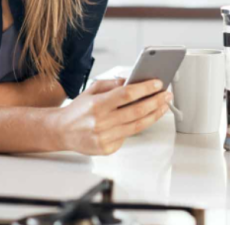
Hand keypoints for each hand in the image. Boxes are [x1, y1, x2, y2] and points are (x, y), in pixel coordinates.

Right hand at [49, 77, 171, 155]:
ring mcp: (105, 137)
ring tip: (163, 106)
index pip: (127, 94)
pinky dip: (138, 126)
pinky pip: (128, 136)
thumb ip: (111, 84)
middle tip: (166, 94)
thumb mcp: (91, 90)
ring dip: (154, 115)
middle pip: (137, 111)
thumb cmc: (78, 110)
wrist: (62, 131)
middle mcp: (101, 122)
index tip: (157, 83)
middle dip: (156, 101)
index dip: (145, 88)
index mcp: (97, 104)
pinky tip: (145, 118)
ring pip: (138, 126)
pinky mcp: (108, 148)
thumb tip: (131, 81)